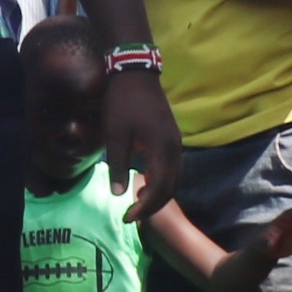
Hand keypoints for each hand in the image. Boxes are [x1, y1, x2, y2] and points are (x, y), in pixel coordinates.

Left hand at [103, 65, 180, 221]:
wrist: (136, 74)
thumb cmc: (122, 103)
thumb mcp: (115, 134)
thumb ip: (119, 165)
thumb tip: (119, 194)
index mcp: (162, 147)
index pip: (159, 187)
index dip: (144, 206)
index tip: (126, 216)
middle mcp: (175, 147)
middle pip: (171, 186)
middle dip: (152, 204)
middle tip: (131, 216)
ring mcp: (176, 142)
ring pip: (174, 177)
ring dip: (159, 194)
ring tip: (137, 204)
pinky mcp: (171, 138)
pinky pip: (172, 166)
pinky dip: (161, 180)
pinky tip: (145, 184)